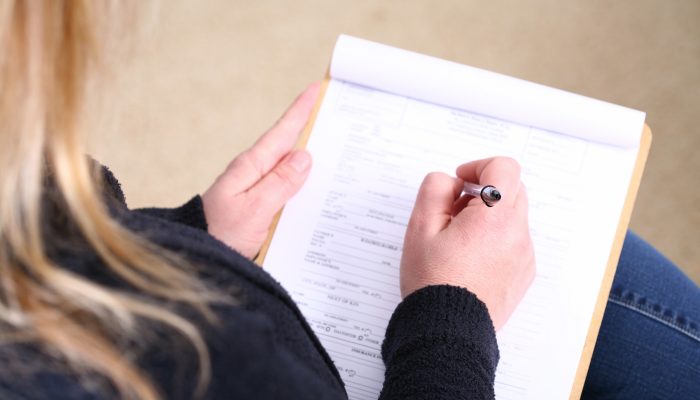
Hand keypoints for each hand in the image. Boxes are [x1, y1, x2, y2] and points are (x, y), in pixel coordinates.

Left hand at [202, 83, 319, 258]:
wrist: (199, 261)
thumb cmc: (221, 235)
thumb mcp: (254, 208)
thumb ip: (280, 183)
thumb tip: (304, 156)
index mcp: (251, 168)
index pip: (282, 133)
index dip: (300, 111)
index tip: (316, 88)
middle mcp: (254, 175)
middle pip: (288, 147)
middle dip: (310, 130)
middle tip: (334, 113)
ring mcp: (256, 191)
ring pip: (289, 170)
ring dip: (310, 159)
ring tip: (333, 147)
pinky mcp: (259, 209)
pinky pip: (286, 190)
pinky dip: (302, 185)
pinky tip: (316, 189)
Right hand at [400, 157, 534, 329]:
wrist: (449, 330)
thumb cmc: (433, 281)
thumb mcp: (420, 226)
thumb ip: (435, 189)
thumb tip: (453, 182)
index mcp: (494, 217)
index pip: (504, 167)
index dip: (479, 166)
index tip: (460, 181)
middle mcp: (517, 233)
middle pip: (513, 189)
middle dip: (485, 190)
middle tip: (454, 210)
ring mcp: (524, 255)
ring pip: (514, 216)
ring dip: (490, 215)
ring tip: (458, 240)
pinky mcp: (524, 273)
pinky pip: (515, 241)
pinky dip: (496, 238)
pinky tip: (470, 258)